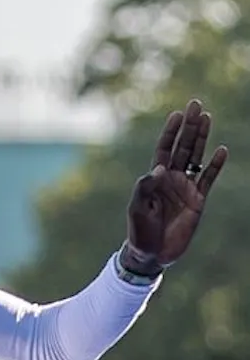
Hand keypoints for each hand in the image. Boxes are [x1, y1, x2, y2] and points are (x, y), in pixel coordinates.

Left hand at [126, 99, 227, 268]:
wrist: (151, 254)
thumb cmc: (139, 231)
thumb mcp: (138, 209)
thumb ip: (146, 188)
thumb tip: (161, 168)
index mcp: (155, 179)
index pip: (164, 149)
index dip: (170, 132)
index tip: (177, 114)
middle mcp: (171, 179)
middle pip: (183, 147)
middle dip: (189, 127)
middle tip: (196, 105)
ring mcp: (186, 188)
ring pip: (197, 157)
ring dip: (202, 138)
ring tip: (207, 117)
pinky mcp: (198, 200)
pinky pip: (208, 179)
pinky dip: (215, 165)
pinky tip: (221, 150)